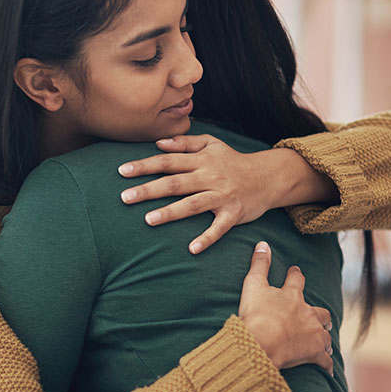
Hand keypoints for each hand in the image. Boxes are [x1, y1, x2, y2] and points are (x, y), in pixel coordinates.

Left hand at [118, 134, 336, 253]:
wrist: (268, 176)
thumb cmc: (233, 161)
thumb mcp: (212, 144)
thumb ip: (185, 143)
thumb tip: (159, 143)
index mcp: (201, 160)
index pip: (168, 161)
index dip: (144, 165)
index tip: (122, 171)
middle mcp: (210, 176)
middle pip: (175, 183)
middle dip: (149, 190)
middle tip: (124, 197)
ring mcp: (222, 195)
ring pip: (193, 204)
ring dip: (171, 212)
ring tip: (148, 220)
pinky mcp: (234, 213)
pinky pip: (219, 228)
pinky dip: (207, 238)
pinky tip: (192, 248)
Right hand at [237, 242, 333, 375]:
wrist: (262, 343)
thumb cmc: (256, 315)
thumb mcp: (253, 285)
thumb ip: (258, 264)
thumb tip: (263, 243)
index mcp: (292, 296)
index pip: (296, 280)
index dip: (295, 275)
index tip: (295, 271)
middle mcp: (307, 314)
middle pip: (319, 312)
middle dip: (320, 314)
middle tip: (320, 316)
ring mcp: (313, 334)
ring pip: (324, 335)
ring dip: (324, 337)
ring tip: (324, 341)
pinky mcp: (314, 353)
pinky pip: (324, 360)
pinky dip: (326, 364)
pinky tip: (328, 369)